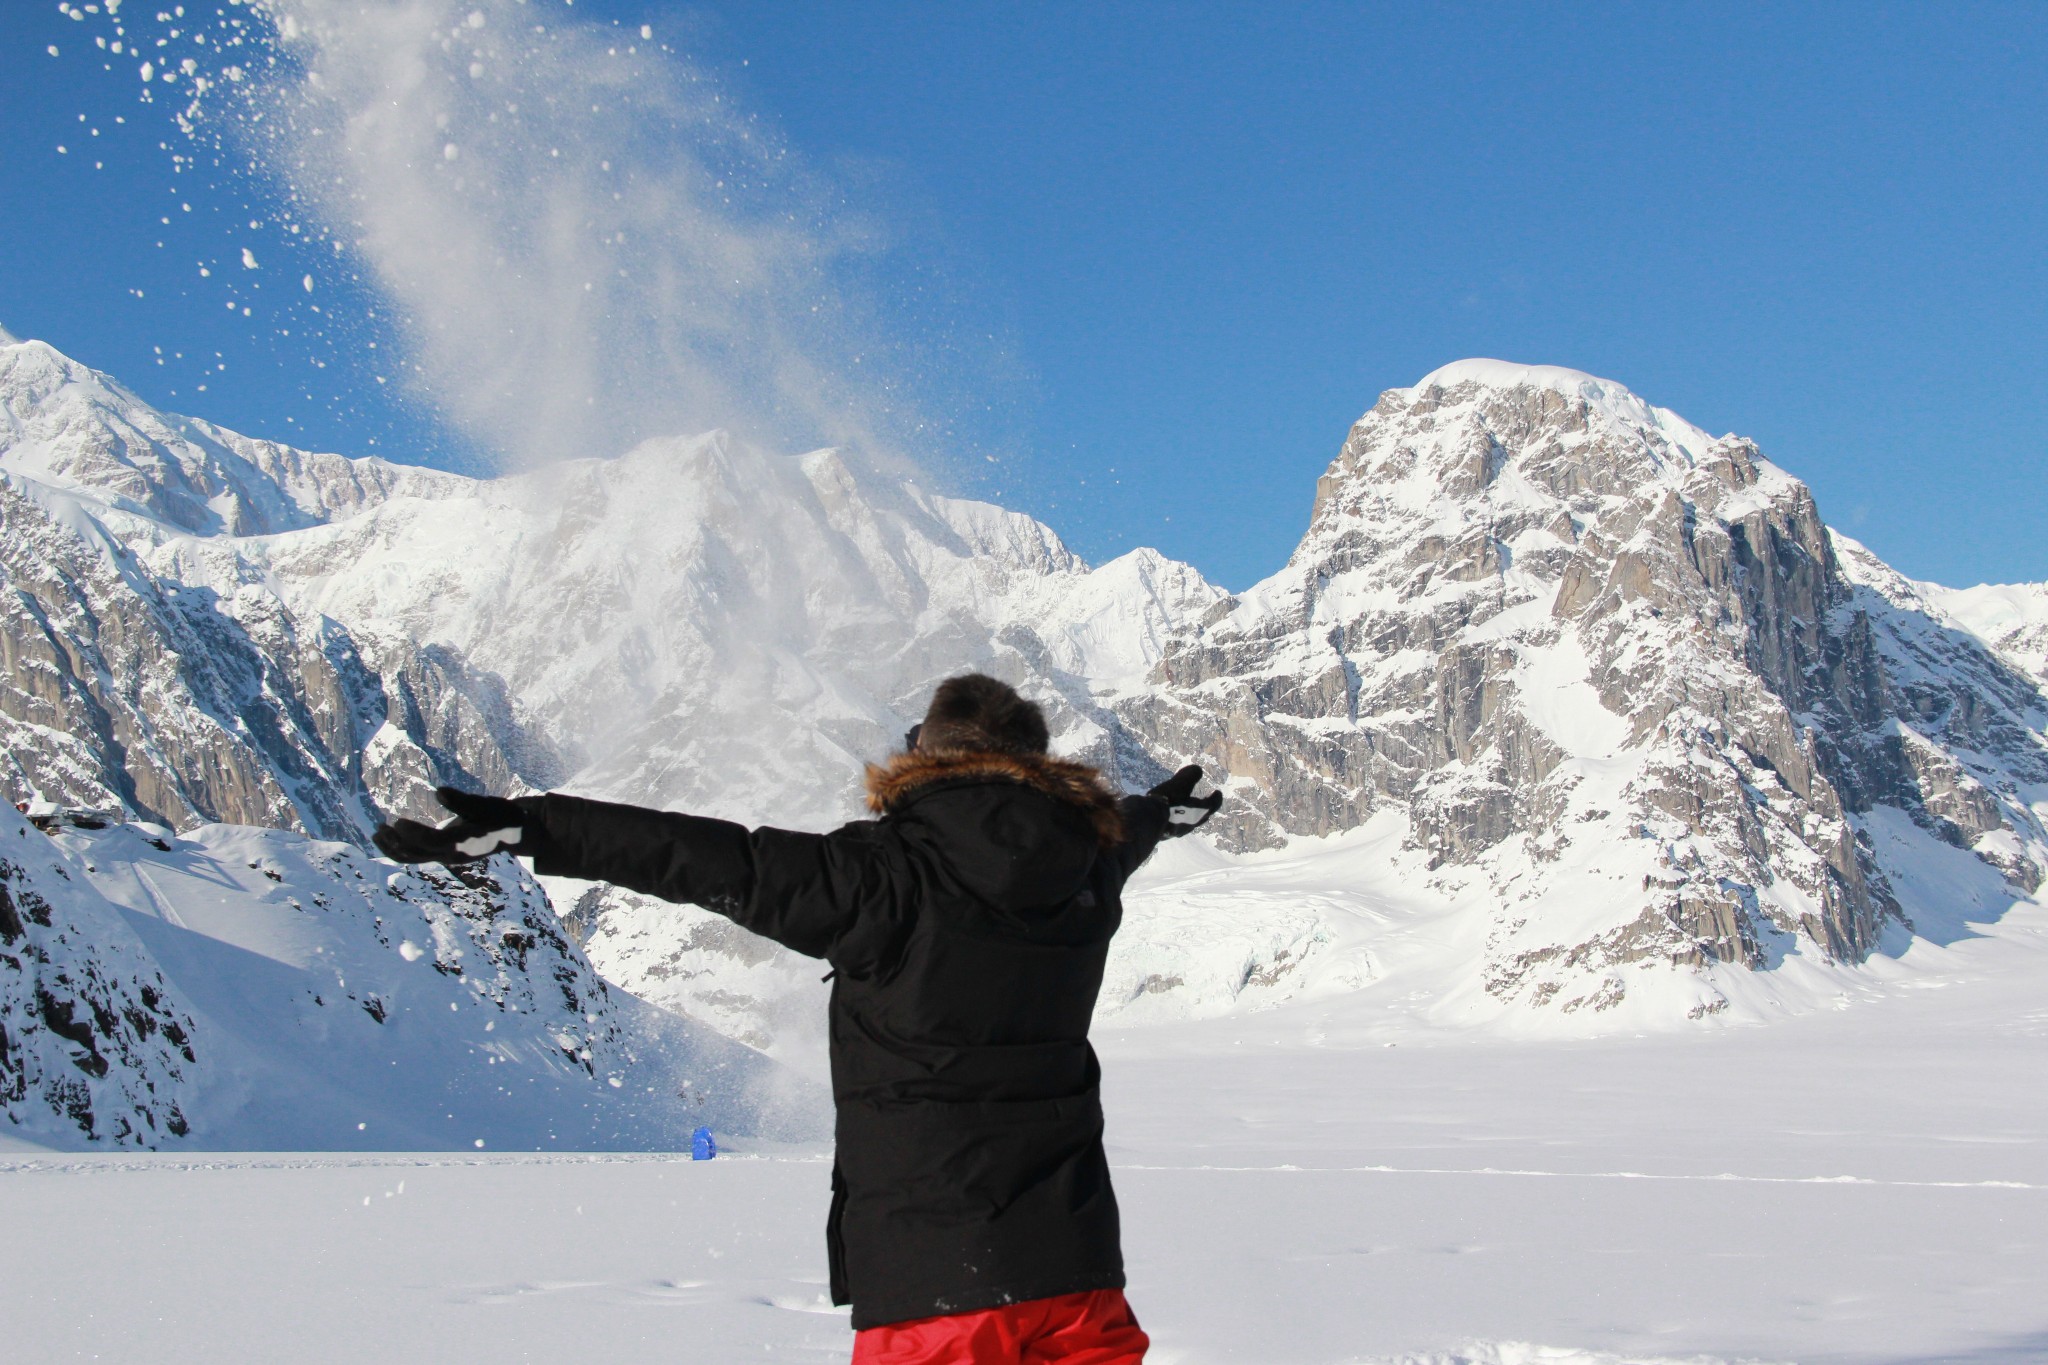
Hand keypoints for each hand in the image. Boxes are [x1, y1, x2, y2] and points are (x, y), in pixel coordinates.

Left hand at [373, 787, 531, 864]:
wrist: (515, 833)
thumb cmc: (503, 816)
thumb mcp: (488, 806)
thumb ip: (463, 801)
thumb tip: (438, 791)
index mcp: (464, 844)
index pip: (432, 842)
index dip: (413, 834)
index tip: (397, 821)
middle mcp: (452, 855)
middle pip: (417, 855)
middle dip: (395, 843)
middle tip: (379, 827)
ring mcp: (446, 857)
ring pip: (413, 858)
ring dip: (393, 848)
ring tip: (377, 833)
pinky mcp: (443, 854)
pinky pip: (417, 856)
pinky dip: (401, 848)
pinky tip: (390, 836)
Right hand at [1149, 765, 1221, 836]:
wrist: (1148, 821)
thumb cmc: (1168, 801)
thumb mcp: (1179, 784)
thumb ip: (1190, 775)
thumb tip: (1198, 769)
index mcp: (1199, 811)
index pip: (1213, 804)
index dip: (1216, 797)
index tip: (1217, 792)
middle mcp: (1192, 824)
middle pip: (1203, 816)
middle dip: (1206, 808)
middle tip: (1206, 801)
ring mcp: (1179, 831)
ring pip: (1190, 824)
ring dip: (1192, 816)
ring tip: (1188, 810)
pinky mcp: (1167, 835)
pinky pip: (1177, 827)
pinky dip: (1179, 821)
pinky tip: (1172, 818)